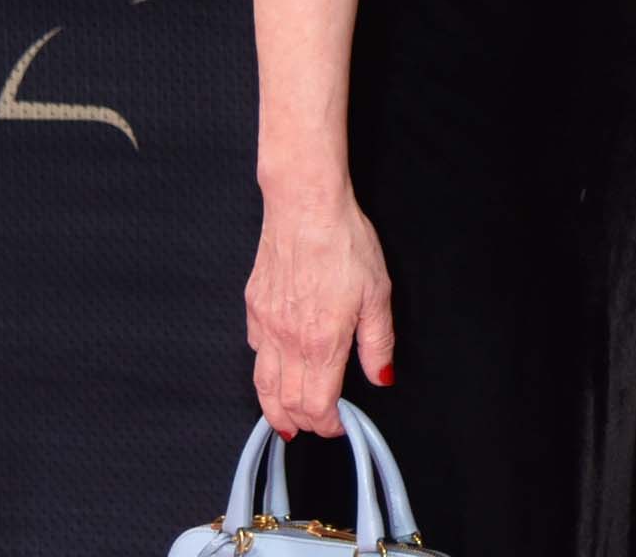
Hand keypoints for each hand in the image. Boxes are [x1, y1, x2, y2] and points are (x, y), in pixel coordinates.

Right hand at [245, 193, 393, 437]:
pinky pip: (254, 351)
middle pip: (286, 401)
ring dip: (273, 408)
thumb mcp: (378, 294)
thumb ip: (378, 343)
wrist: (305, 208)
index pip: (318, 403)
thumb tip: (381, 378)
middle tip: (314, 427)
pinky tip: (273, 370)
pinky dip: (263, 371)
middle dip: (301, 422)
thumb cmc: (345, 244)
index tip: (338, 427)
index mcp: (322, 343)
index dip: (328, 423)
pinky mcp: (253, 308)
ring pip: (262, 383)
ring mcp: (266, 325)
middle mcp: (287, 341)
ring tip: (284, 421)